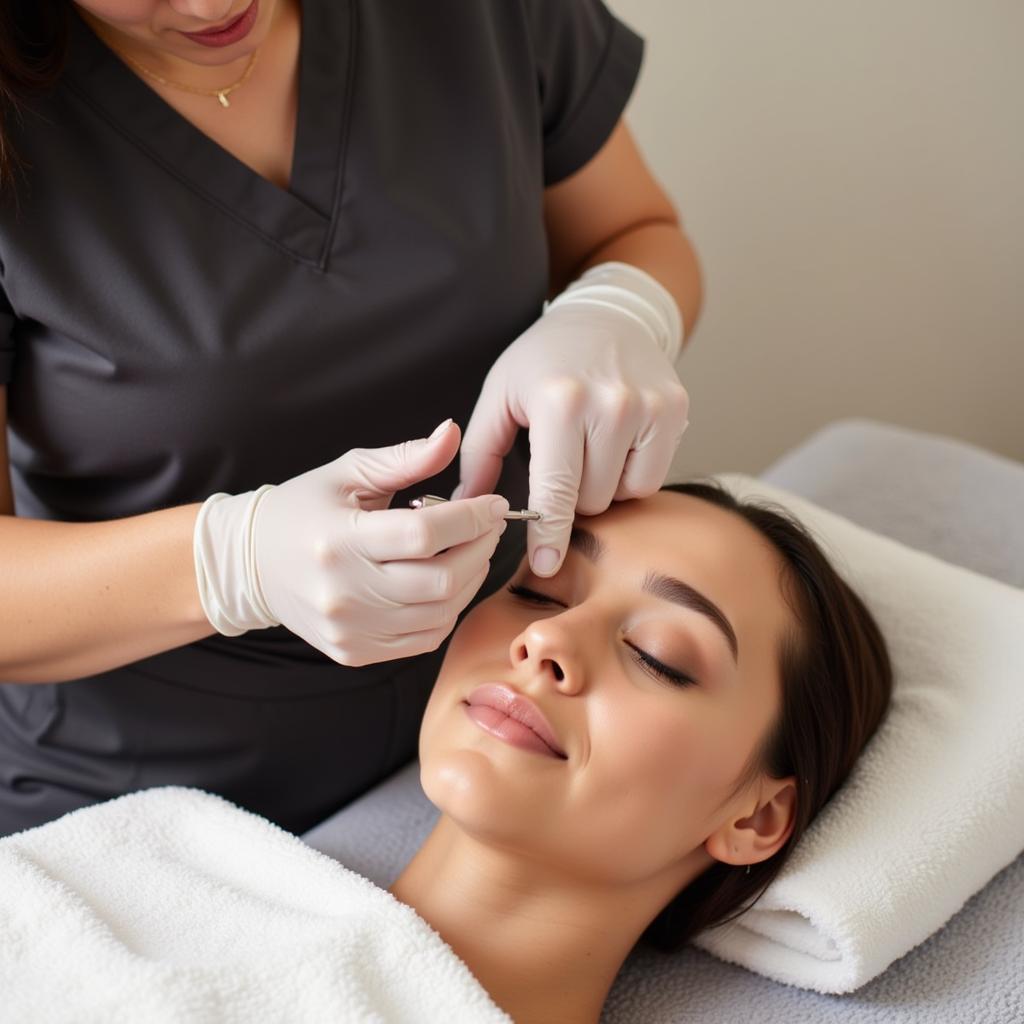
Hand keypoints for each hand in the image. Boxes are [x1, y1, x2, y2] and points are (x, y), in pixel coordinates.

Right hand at [193, 420, 508, 665]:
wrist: (253, 565)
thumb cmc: (304, 510)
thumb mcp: (348, 472)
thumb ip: (405, 458)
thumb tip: (452, 434)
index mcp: (339, 539)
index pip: (423, 535)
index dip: (471, 519)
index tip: (495, 505)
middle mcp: (344, 591)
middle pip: (441, 581)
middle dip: (480, 550)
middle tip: (489, 527)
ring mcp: (350, 628)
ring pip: (440, 614)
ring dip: (470, 580)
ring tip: (470, 551)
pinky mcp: (355, 652)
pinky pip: (423, 639)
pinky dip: (447, 611)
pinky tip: (446, 582)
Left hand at [454, 289, 688, 576]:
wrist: (607, 315)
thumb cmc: (545, 359)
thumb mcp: (500, 394)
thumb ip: (479, 453)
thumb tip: (466, 505)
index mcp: (561, 402)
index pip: (556, 489)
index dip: (550, 533)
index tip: (547, 564)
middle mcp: (612, 405)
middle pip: (590, 500)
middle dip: (570, 495)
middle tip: (561, 460)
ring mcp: (650, 408)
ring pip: (623, 495)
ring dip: (602, 486)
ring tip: (589, 447)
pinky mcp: (676, 411)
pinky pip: (651, 478)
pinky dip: (630, 473)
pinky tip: (616, 443)